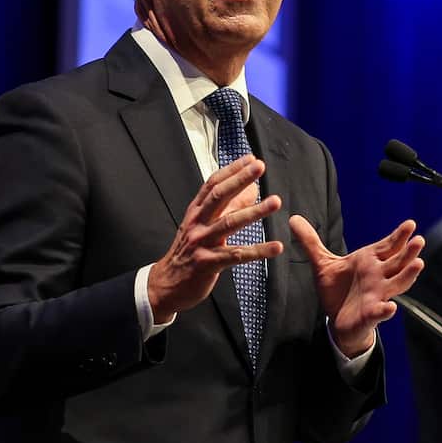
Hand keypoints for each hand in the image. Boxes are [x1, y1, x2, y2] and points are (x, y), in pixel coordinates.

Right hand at [148, 156, 282, 321]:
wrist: (165, 284)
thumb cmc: (188, 252)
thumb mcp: (203, 226)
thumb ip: (228, 207)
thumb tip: (252, 189)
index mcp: (196, 212)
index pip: (213, 184)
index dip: (232, 170)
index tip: (250, 159)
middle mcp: (197, 223)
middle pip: (219, 196)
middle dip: (240, 179)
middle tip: (259, 167)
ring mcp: (201, 242)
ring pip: (229, 223)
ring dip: (254, 211)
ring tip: (275, 202)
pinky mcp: (208, 263)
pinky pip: (237, 255)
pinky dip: (258, 251)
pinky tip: (276, 247)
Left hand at [289, 217, 424, 356]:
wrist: (337, 320)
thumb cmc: (337, 289)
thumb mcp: (322, 263)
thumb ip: (311, 242)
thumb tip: (294, 218)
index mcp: (370, 261)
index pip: (389, 246)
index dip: (400, 236)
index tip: (410, 224)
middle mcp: (379, 276)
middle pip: (398, 262)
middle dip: (409, 251)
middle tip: (419, 240)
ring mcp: (378, 295)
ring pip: (398, 283)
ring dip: (408, 275)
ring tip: (419, 264)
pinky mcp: (371, 314)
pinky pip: (380, 311)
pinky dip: (385, 310)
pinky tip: (390, 307)